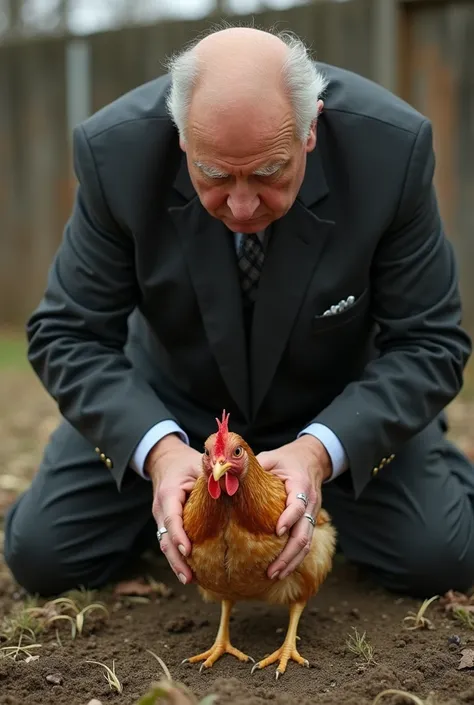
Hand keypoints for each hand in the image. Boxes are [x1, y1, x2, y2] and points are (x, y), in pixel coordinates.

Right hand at [146, 434, 201, 584]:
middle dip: (176, 559)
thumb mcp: (197, 464)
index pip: (171, 518)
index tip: (188, 550)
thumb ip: (212, 474)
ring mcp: (161, 518)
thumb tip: (234, 481)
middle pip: (165, 538)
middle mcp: (161, 509)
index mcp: (168, 494)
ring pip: (165, 544)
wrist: (165, 460)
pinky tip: (190, 571)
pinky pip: (170, 542)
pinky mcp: (166, 524)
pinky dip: (178, 557)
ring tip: (189, 580)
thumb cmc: (184, 462)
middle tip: (189, 577)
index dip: (178, 535)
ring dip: (176, 563)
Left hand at [256, 435, 331, 580]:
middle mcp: (310, 502)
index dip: (289, 518)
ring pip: (307, 543)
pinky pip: (305, 544)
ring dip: (292, 561)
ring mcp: (312, 514)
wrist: (311, 459)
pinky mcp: (309, 522)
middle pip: (304, 533)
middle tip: (272, 570)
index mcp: (301, 484)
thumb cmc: (286, 459)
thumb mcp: (271, 458)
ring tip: (275, 575)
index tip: (277, 531)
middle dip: (289, 554)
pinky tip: (281, 570)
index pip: (298, 504)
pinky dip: (294, 558)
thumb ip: (253, 467)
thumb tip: (228, 473)